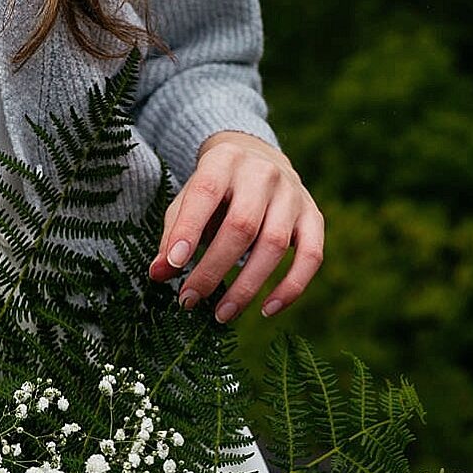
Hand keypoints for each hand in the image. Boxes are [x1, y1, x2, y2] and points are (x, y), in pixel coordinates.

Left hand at [148, 130, 324, 321]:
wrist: (258, 159)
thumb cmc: (214, 189)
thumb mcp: (188, 200)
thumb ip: (173, 234)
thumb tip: (159, 274)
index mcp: (224, 161)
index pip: (206, 193)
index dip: (189, 230)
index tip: (173, 266)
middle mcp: (263, 173)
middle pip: (242, 226)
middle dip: (213, 269)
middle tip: (189, 300)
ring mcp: (293, 194)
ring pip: (275, 244)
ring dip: (247, 286)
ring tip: (222, 314)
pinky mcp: (313, 216)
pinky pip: (312, 256)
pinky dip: (291, 287)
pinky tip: (267, 310)